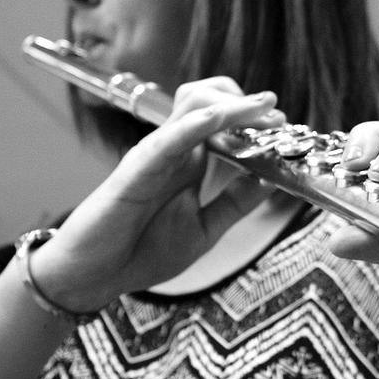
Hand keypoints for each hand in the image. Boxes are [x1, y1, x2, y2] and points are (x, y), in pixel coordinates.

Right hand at [30, 77, 283, 310]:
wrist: (93, 276)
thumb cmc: (141, 251)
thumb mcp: (205, 229)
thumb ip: (235, 203)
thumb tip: (272, 181)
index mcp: (190, 162)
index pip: (224, 122)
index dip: (255, 118)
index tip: (284, 125)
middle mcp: (173, 151)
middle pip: (209, 101)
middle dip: (247, 103)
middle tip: (277, 116)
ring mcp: (154, 156)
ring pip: (191, 108)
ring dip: (230, 106)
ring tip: (261, 111)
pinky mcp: (135, 170)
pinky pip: (166, 139)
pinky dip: (193, 125)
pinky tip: (218, 119)